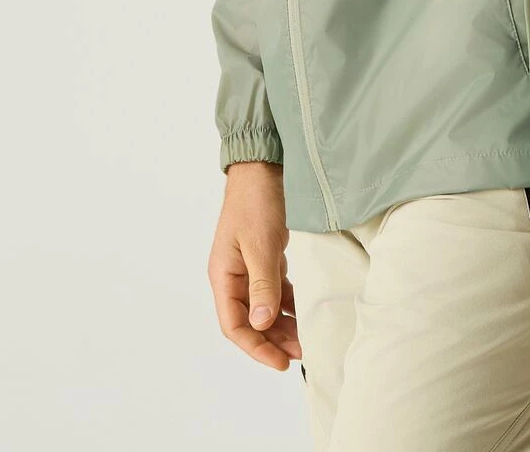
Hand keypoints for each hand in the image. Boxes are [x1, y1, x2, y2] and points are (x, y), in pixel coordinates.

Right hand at [208, 161, 302, 370]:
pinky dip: (289, 302)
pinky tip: (304, 311)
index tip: (280, 362)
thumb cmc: (256, 201)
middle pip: (250, 321)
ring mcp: (249, 267)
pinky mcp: (265, 257)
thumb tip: (260, 324)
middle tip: (301, 354)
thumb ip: (262, 285)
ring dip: (283, 324)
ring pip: (265, 308)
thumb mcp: (260, 245)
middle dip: (274, 340)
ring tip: (305, 339)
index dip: (256, 347)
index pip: (234, 325)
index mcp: (223, 276)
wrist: (263, 167)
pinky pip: (275, 290)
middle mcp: (233, 276)